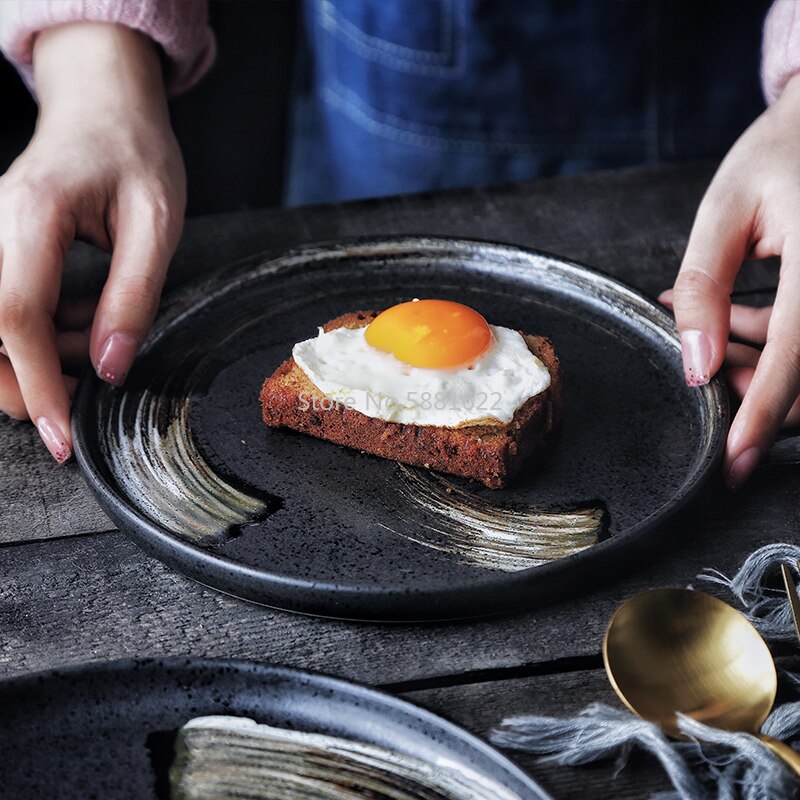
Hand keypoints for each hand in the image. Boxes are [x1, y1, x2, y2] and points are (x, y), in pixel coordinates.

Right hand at [0, 23, 184, 462]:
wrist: (104, 108)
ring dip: (40, 357)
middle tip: (79, 403)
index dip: (37, 383)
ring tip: (99, 339)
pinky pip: (6, 309)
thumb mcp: (157, 223)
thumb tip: (111, 367)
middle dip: (24, 381)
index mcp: (33, 214)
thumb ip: (133, 296)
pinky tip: (86, 322)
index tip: (60, 432)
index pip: (17, 316)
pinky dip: (42, 335)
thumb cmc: (135, 154)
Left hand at [661, 73, 799, 489]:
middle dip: (753, 386)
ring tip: (722, 322)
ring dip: (764, 367)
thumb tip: (697, 365)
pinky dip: (779, 347)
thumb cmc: (780, 156)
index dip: (760, 418)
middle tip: (709, 350)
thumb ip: (705, 288)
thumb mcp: (725, 210)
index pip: (796, 358)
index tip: (734, 465)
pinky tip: (742, 320)